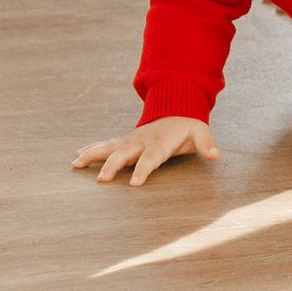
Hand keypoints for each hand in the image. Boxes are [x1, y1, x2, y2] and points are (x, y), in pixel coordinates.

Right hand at [73, 117, 219, 183]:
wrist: (175, 107)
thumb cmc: (188, 125)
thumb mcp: (201, 132)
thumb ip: (207, 144)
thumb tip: (215, 154)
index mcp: (159, 142)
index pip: (150, 158)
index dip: (143, 170)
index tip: (135, 184)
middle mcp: (141, 141)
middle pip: (124, 154)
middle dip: (112, 166)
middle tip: (101, 180)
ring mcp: (131, 140)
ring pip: (109, 147)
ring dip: (93, 155)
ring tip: (76, 164)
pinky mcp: (125, 141)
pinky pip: (106, 145)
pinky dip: (91, 149)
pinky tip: (77, 156)